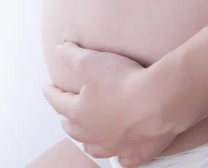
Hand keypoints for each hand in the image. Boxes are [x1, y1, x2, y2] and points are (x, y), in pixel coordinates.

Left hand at [42, 42, 178, 167]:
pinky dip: (121, 157)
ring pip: (96, 148)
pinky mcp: (138, 152)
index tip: (47, 88)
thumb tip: (59, 50)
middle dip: (68, 120)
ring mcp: (116, 146)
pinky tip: (120, 156)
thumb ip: (72, 56)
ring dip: (90, 142)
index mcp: (80, 113)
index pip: (58, 102)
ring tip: (88, 137)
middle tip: (66, 115)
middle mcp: (94, 134)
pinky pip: (125, 160)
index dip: (51, 92)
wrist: (160, 100)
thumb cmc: (125, 81)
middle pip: (75, 129)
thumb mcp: (92, 61)